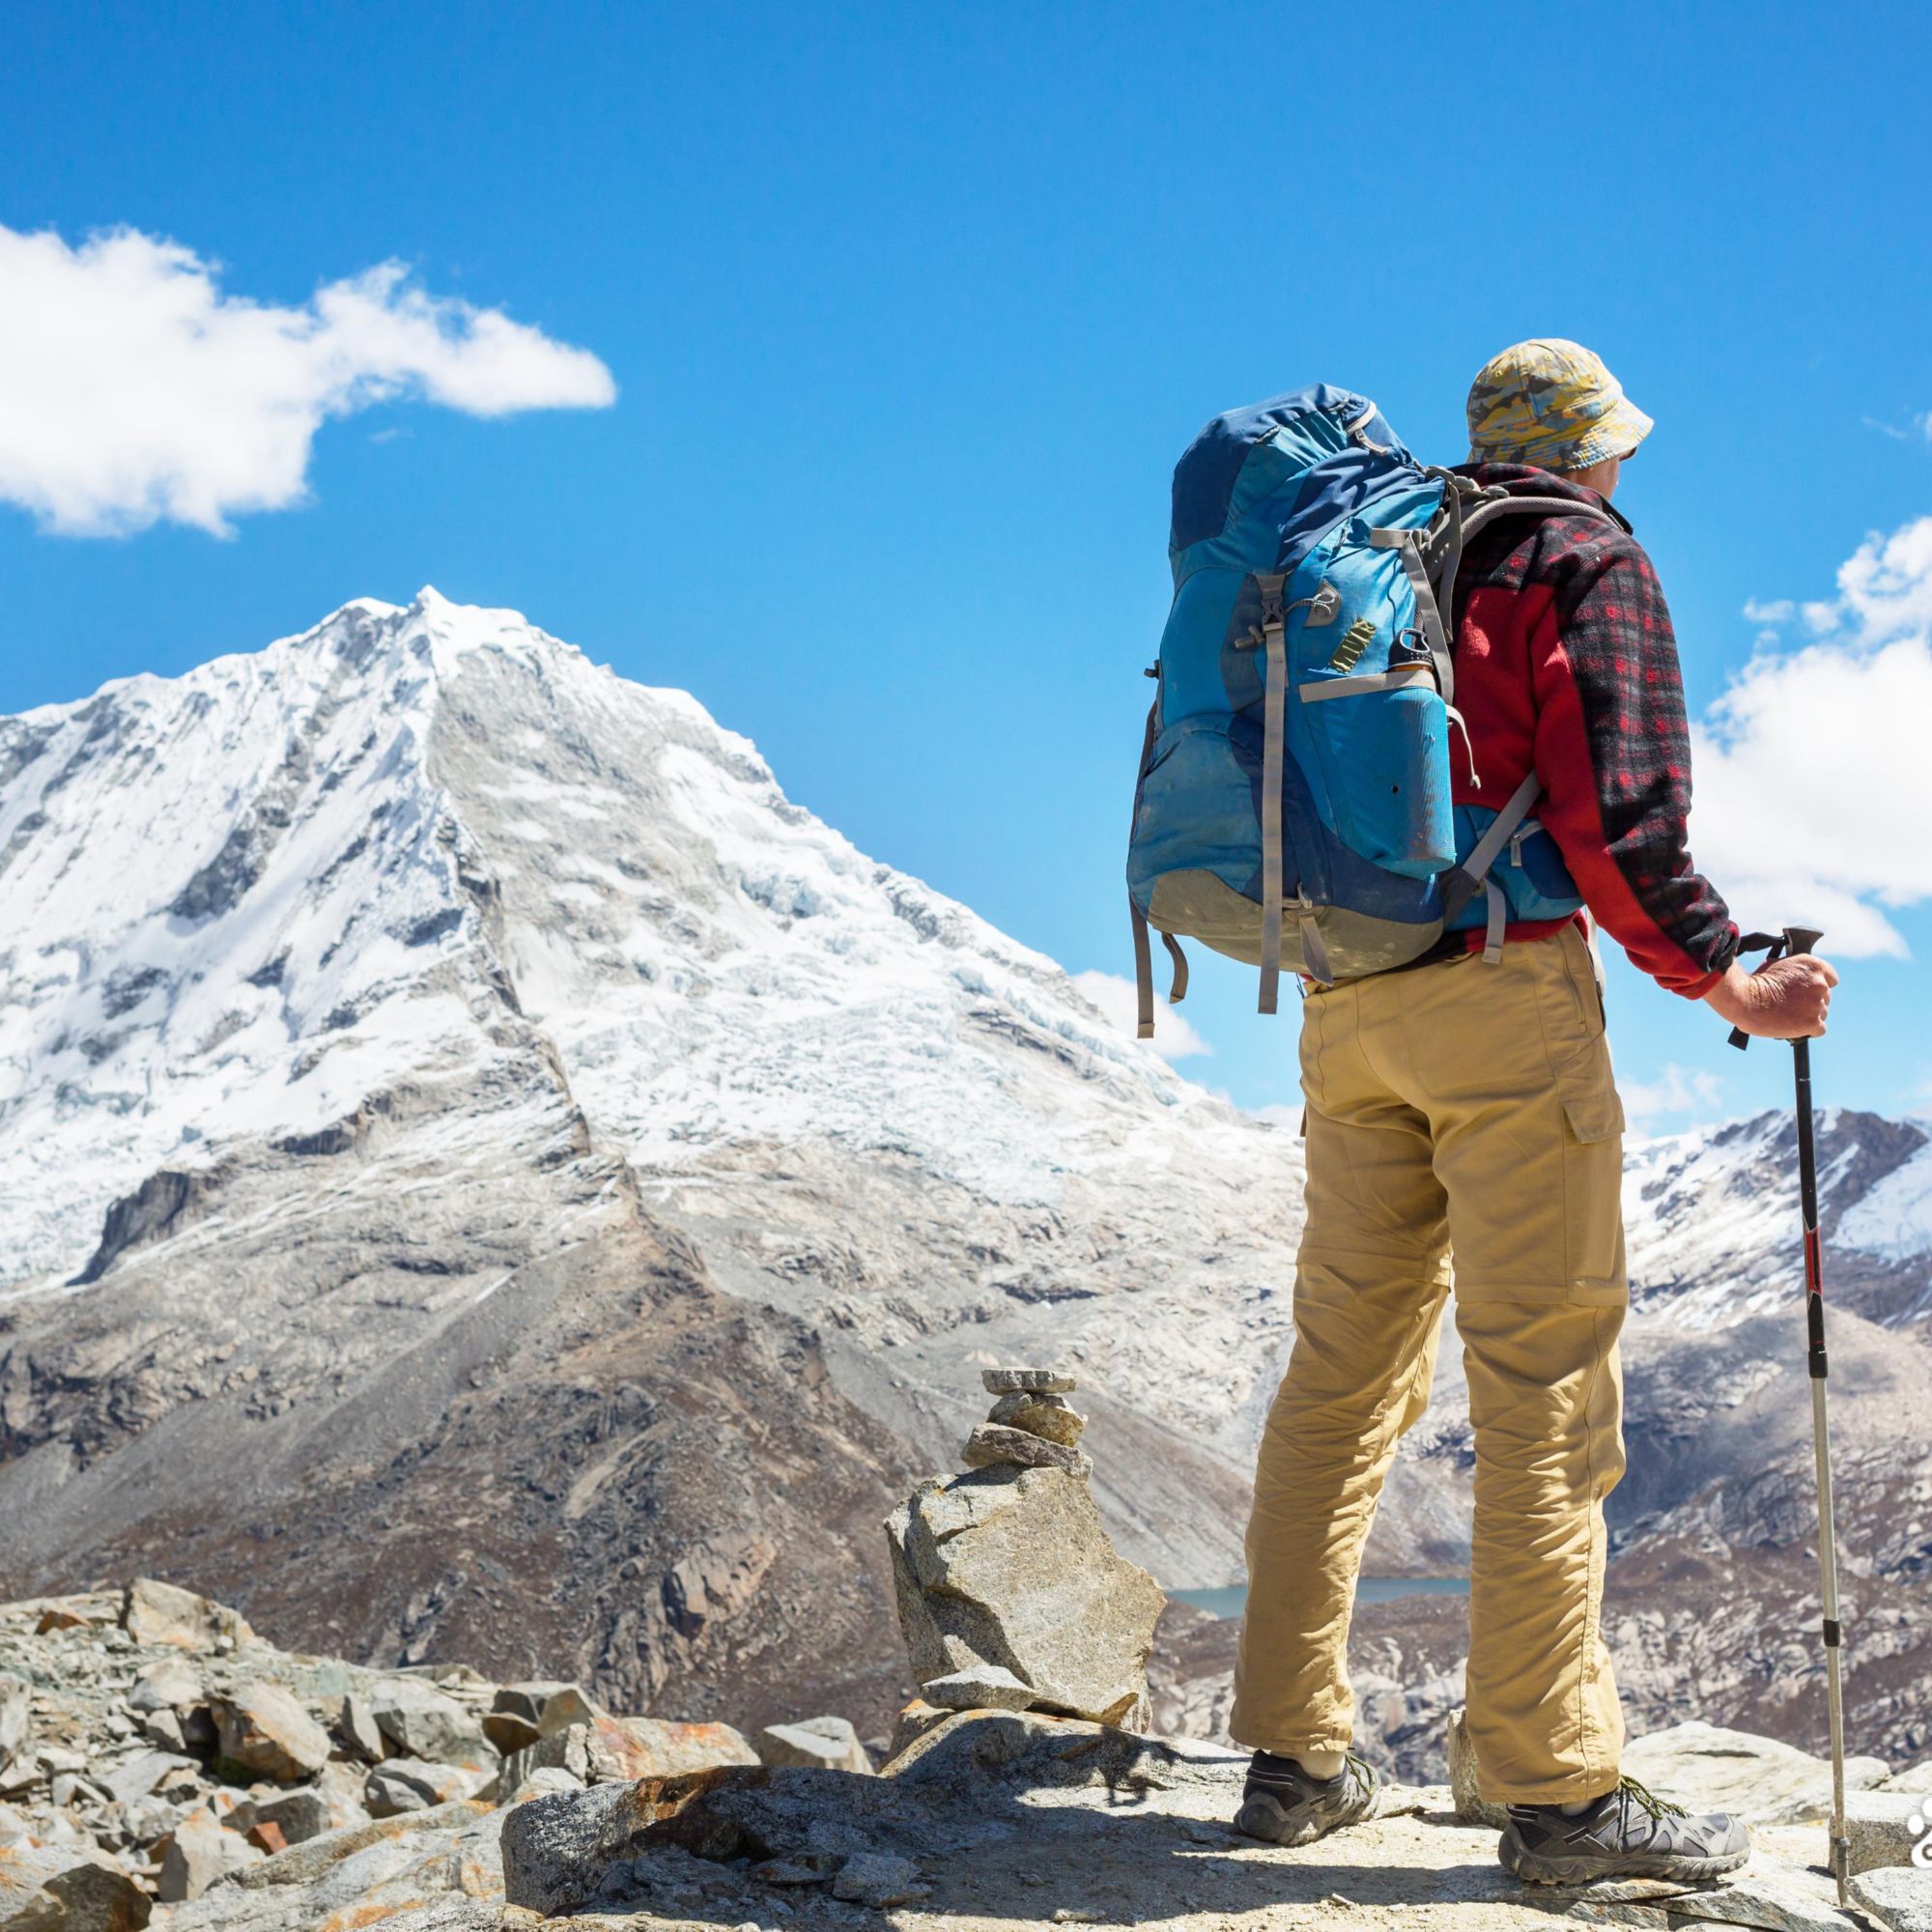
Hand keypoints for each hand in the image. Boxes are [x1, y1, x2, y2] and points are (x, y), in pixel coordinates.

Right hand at [1704, 953, 1838, 1038]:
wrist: (1745, 1000)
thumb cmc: (1754, 983)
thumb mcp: (1776, 965)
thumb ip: (1793, 971)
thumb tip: (1793, 977)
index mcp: (1812, 966)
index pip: (1831, 979)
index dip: (1817, 986)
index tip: (1808, 991)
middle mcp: (1819, 983)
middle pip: (1826, 997)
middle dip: (1811, 1001)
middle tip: (1793, 1005)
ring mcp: (1817, 1004)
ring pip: (1822, 1013)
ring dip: (1809, 1016)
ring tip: (1789, 1016)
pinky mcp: (1813, 1022)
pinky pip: (1819, 1029)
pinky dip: (1808, 1030)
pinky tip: (1794, 1026)